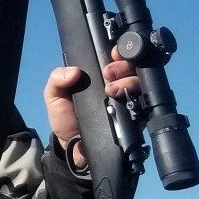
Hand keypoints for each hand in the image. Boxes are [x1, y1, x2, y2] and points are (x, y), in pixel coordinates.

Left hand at [44, 51, 138, 169]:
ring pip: (140, 85)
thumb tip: (74, 71)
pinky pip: (144, 107)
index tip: (111, 55)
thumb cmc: (65, 116)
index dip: (119, 52)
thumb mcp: (54, 95)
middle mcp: (117, 85)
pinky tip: (125, 104)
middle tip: (107, 74)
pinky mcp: (135, 118)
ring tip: (111, 90)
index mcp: (100, 75)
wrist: (71, 146)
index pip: (117, 58)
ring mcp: (127, 101)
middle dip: (123, 66)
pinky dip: (137, 103)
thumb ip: (57, 79)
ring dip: (129, 83)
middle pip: (133, 68)